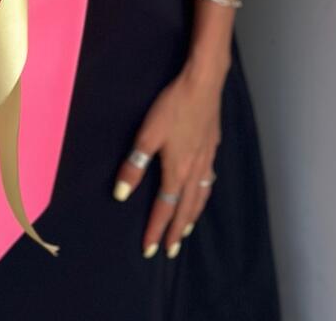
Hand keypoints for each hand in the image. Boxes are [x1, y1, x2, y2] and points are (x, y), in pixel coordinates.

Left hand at [112, 60, 226, 257]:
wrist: (203, 84)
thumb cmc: (173, 107)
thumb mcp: (147, 134)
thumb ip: (134, 165)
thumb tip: (121, 195)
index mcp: (177, 170)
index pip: (165, 208)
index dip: (156, 229)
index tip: (150, 249)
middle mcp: (194, 170)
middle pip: (186, 208)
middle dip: (176, 231)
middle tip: (170, 251)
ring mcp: (206, 158)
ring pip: (200, 196)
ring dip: (192, 216)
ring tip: (186, 229)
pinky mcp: (213, 146)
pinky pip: (209, 180)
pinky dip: (204, 194)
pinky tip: (204, 189)